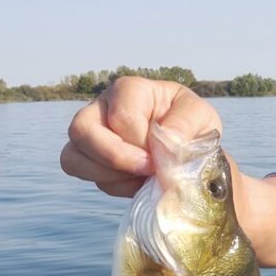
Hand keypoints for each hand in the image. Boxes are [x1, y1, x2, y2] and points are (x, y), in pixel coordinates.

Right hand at [59, 77, 222, 196]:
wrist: (190, 152)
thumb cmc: (192, 128)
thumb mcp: (202, 117)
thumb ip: (186, 123)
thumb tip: (166, 141)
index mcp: (131, 90)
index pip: (122, 117)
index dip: (142, 143)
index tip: (165, 155)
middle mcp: (102, 107)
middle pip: (81, 130)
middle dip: (115, 158)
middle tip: (147, 169)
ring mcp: (91, 134)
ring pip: (73, 157)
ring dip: (110, 176)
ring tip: (143, 177)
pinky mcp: (89, 159)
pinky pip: (84, 176)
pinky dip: (112, 186)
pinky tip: (136, 183)